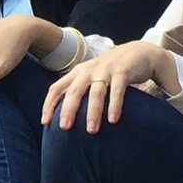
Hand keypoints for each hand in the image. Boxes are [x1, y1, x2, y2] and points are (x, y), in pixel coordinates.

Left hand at [42, 42, 179, 132]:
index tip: (44, 122)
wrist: (137, 52)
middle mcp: (87, 71)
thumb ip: (79, 92)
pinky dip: (115, 105)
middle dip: (68, 109)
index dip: (48, 104)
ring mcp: (105, 70)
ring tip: (91, 130)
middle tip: (64, 128)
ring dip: (93, 112)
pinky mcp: (122, 72)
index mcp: (76, 73)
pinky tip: (113, 120)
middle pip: (73, 91)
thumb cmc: (109, 71)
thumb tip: (65, 117)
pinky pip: (117, 90)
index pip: (56, 88)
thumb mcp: (90, 78)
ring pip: (96, 93)